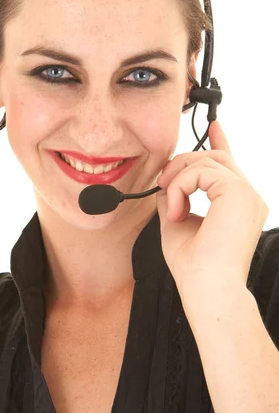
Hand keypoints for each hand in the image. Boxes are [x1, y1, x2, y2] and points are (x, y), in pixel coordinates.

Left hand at [155, 120, 268, 290]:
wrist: (207, 287)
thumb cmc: (195, 266)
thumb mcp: (178, 223)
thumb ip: (175, 198)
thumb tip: (165, 182)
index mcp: (238, 205)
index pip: (230, 165)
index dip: (221, 142)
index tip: (213, 126)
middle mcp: (248, 197)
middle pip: (214, 157)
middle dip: (183, 163)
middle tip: (164, 183)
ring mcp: (247, 193)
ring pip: (205, 160)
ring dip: (178, 179)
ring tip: (171, 206)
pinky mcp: (238, 192)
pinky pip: (200, 171)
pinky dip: (180, 187)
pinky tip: (177, 210)